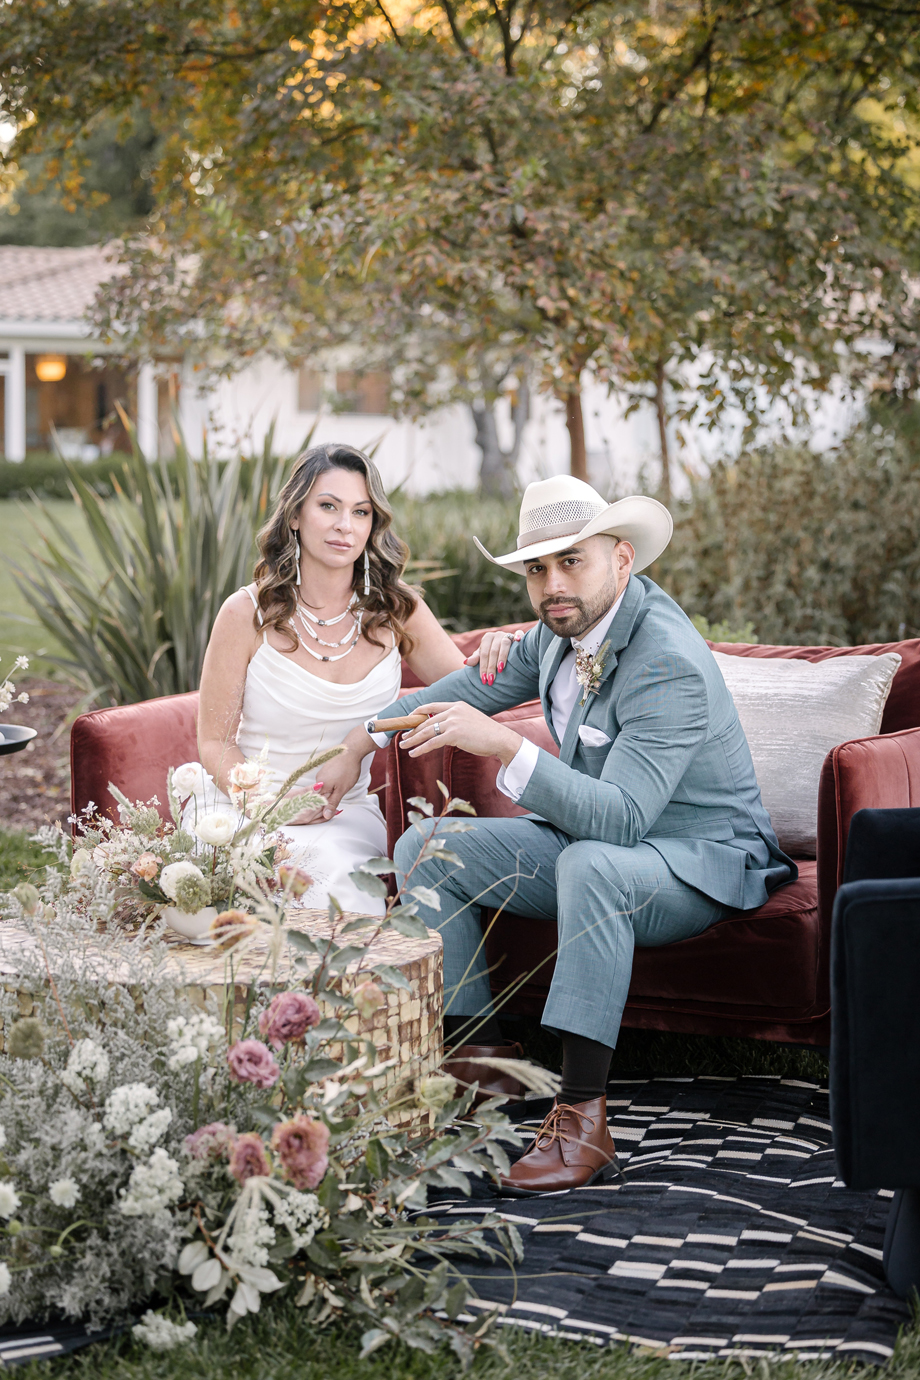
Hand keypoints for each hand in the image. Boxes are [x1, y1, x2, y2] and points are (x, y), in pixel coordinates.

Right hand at [288, 744, 365, 824]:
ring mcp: (322, 773)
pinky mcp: (326, 769)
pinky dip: (332, 784)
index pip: (317, 802)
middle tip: (338, 800)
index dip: (323, 808)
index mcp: (320, 785)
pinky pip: (326, 781)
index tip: (327, 812)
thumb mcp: (342, 790)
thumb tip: (326, 815)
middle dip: (328, 800)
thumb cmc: (348, 770)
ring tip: (341, 788)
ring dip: (331, 792)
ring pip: (324, 788)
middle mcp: (318, 779)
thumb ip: (333, 803)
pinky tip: (340, 781)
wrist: (351, 751)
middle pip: (320, 795)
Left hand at [399, 701, 521, 764]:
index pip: (432, 706)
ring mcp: (453, 722)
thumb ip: (456, 721)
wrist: (500, 738)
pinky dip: (420, 749)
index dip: (418, 712)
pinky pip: (432, 743)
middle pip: (426, 720)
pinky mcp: (454, 735)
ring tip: (404, 745)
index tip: (409, 718)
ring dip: (413, 739)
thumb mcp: (469, 720)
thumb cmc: (486, 733)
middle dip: (412, 729)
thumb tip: (443, 729)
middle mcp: (453, 711)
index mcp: (457, 705)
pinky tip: (413, 753)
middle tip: (403, 737)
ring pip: (426, 732)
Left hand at [464, 628, 523, 685]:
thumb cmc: (490, 653)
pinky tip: (518, 641)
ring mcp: (507, 634)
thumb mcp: (482, 656)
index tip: (483, 679)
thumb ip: (475, 659)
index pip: (484, 654)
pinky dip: (519, 636)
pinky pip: (519, 633)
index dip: (483, 666)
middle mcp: (496, 635)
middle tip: (491, 679)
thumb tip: (465, 662)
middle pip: (493, 651)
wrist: (501, 647)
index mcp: (487, 638)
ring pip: (505, 644)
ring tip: (500, 669)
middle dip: (491, 666)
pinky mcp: (516, 635)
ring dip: (502, 657)